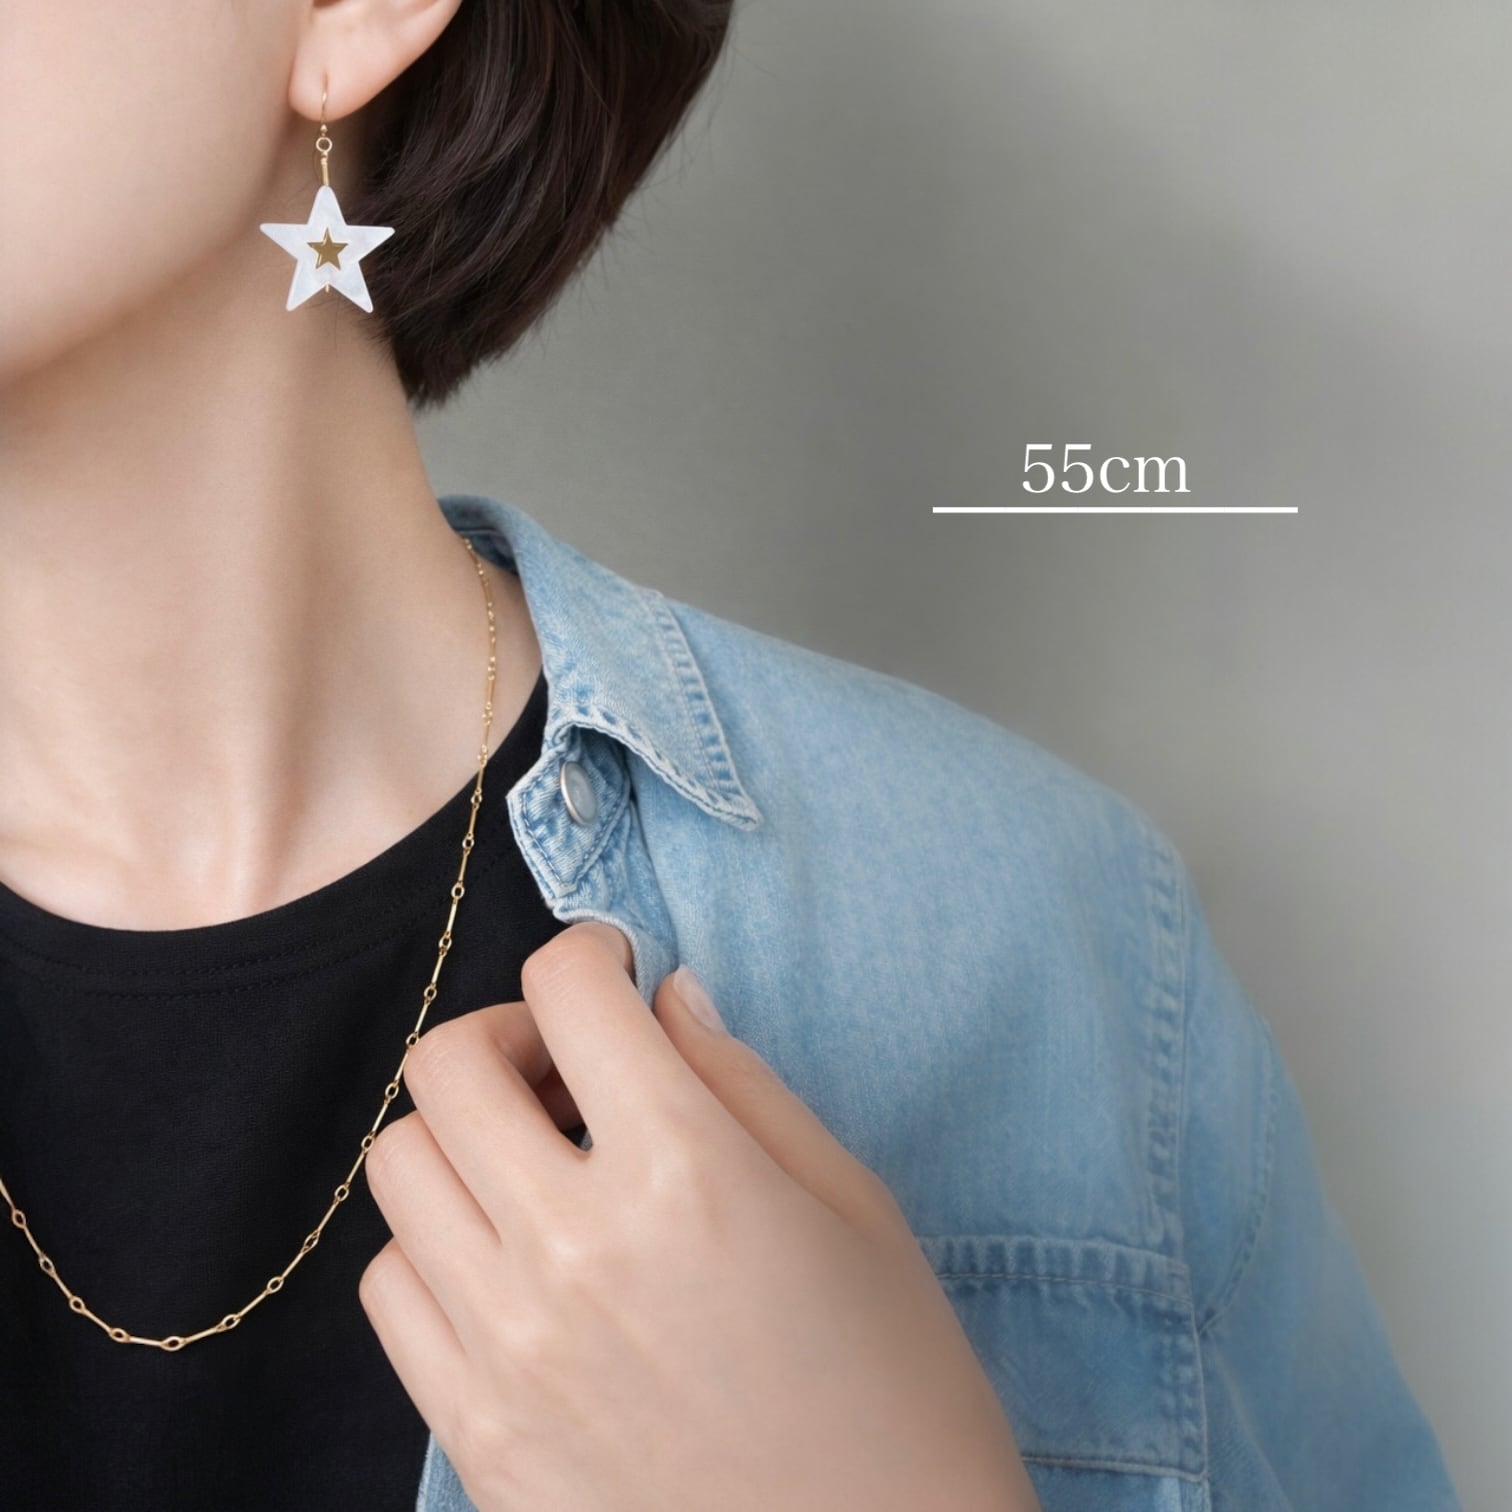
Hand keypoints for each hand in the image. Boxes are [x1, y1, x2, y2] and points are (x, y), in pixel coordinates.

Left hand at [358, 921, 1041, 1511]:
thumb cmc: (897, 1390)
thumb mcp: (852, 1204)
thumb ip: (741, 1080)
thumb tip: (664, 995)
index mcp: (686, 1173)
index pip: (570, 992)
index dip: (591, 951)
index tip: (614, 968)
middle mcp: (573, 1248)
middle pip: (449, 1063)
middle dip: (511, 1029)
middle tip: (570, 1061)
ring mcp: (507, 1348)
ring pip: (399, 1165)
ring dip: (465, 1134)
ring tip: (540, 1162)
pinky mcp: (476, 1434)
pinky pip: (390, 1288)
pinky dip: (438, 1244)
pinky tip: (513, 1259)